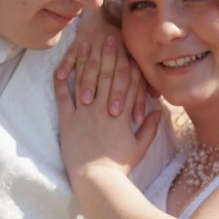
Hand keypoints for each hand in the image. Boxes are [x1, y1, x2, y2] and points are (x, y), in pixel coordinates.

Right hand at [55, 8, 146, 123]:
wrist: (104, 12)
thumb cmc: (121, 43)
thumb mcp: (135, 59)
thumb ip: (143, 82)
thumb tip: (156, 100)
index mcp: (128, 60)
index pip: (135, 84)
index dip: (136, 101)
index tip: (136, 119)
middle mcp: (114, 53)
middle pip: (114, 76)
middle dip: (114, 94)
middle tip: (112, 113)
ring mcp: (94, 47)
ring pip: (91, 66)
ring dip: (88, 82)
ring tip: (86, 99)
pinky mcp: (77, 41)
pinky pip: (70, 53)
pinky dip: (66, 64)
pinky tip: (60, 76)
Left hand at [55, 35, 160, 179]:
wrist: (97, 181)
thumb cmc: (119, 168)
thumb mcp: (140, 149)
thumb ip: (150, 129)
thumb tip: (158, 111)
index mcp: (122, 116)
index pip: (126, 84)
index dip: (126, 64)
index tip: (126, 49)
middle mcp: (104, 111)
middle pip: (107, 77)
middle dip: (108, 55)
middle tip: (107, 37)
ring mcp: (85, 115)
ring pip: (85, 82)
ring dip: (86, 61)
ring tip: (86, 44)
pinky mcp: (68, 122)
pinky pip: (63, 97)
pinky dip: (61, 81)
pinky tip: (61, 66)